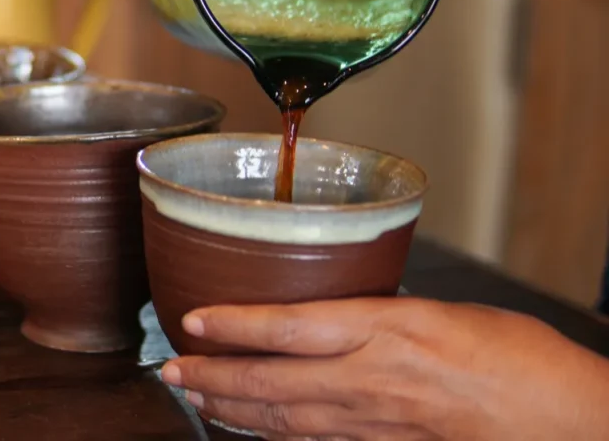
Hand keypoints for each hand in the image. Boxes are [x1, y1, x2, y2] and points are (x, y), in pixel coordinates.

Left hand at [161, 297, 608, 439]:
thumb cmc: (518, 358)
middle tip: (170, 370)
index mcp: (389, 330)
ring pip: (286, 420)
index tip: (193, 319)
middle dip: (214, 378)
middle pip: (274, 383)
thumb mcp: (441, 311)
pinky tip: (252, 428)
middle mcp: (374, 379)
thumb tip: (330, 309)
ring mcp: (378, 422)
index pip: (291, 326)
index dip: (235, 325)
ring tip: (194, 397)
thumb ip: (378, 314)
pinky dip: (277, 434)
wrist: (567, 423)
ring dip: (233, 410)